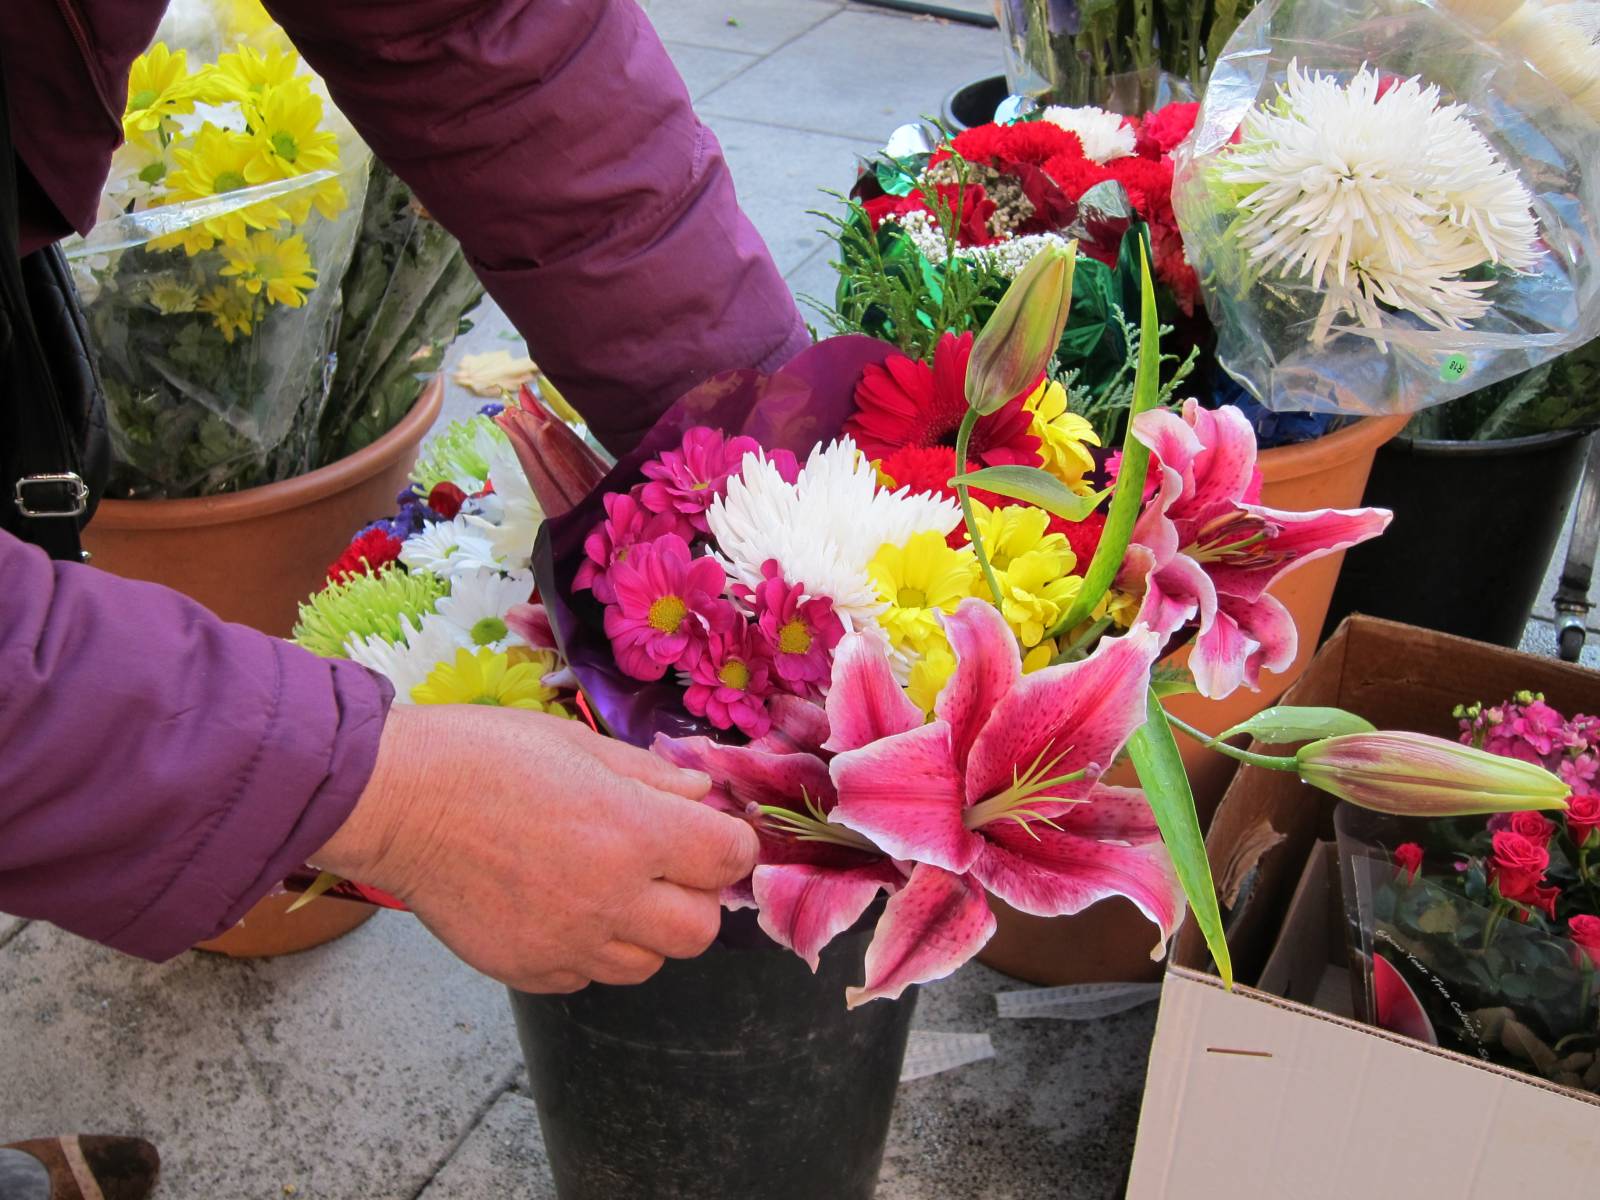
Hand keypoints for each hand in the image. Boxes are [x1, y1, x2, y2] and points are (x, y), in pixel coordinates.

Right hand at [312, 704, 756, 992]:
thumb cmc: (483, 755)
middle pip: (701, 930)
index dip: (725, 842)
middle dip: (693, 896)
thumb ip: (649, 776)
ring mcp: (568, 944)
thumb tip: (701, 794)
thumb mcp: (577, 744)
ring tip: (605, 888)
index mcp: (633, 831)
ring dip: (644, 930)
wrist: (395, 801)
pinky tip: (559, 909)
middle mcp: (610, 899)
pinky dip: (588, 951)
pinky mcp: (528, 970)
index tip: (706, 830)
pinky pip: (587, 977)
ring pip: (647, 963)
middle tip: (661, 864)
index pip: (729, 858)